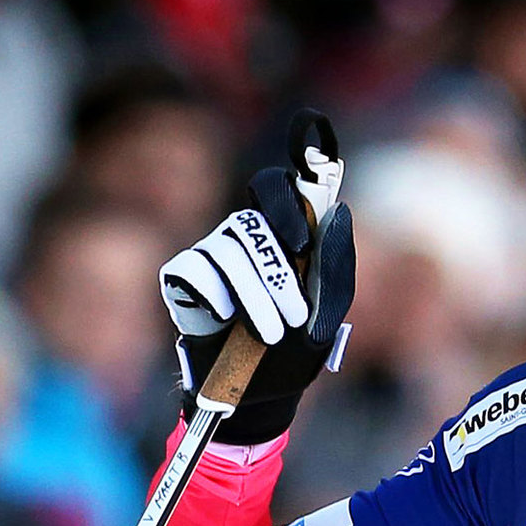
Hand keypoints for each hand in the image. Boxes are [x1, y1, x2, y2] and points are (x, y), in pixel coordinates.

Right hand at [161, 111, 355, 443]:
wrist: (254, 401)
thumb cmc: (293, 358)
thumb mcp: (327, 318)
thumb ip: (336, 267)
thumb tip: (341, 211)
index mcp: (290, 239)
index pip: (293, 184)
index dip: (305, 151)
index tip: (315, 125)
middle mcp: (251, 236)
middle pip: (261, 194)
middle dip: (284, 238)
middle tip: (300, 279)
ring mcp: (215, 252)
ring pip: (235, 241)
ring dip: (260, 290)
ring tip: (275, 331)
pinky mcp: (184, 277)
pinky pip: (198, 267)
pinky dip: (220, 295)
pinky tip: (229, 322)